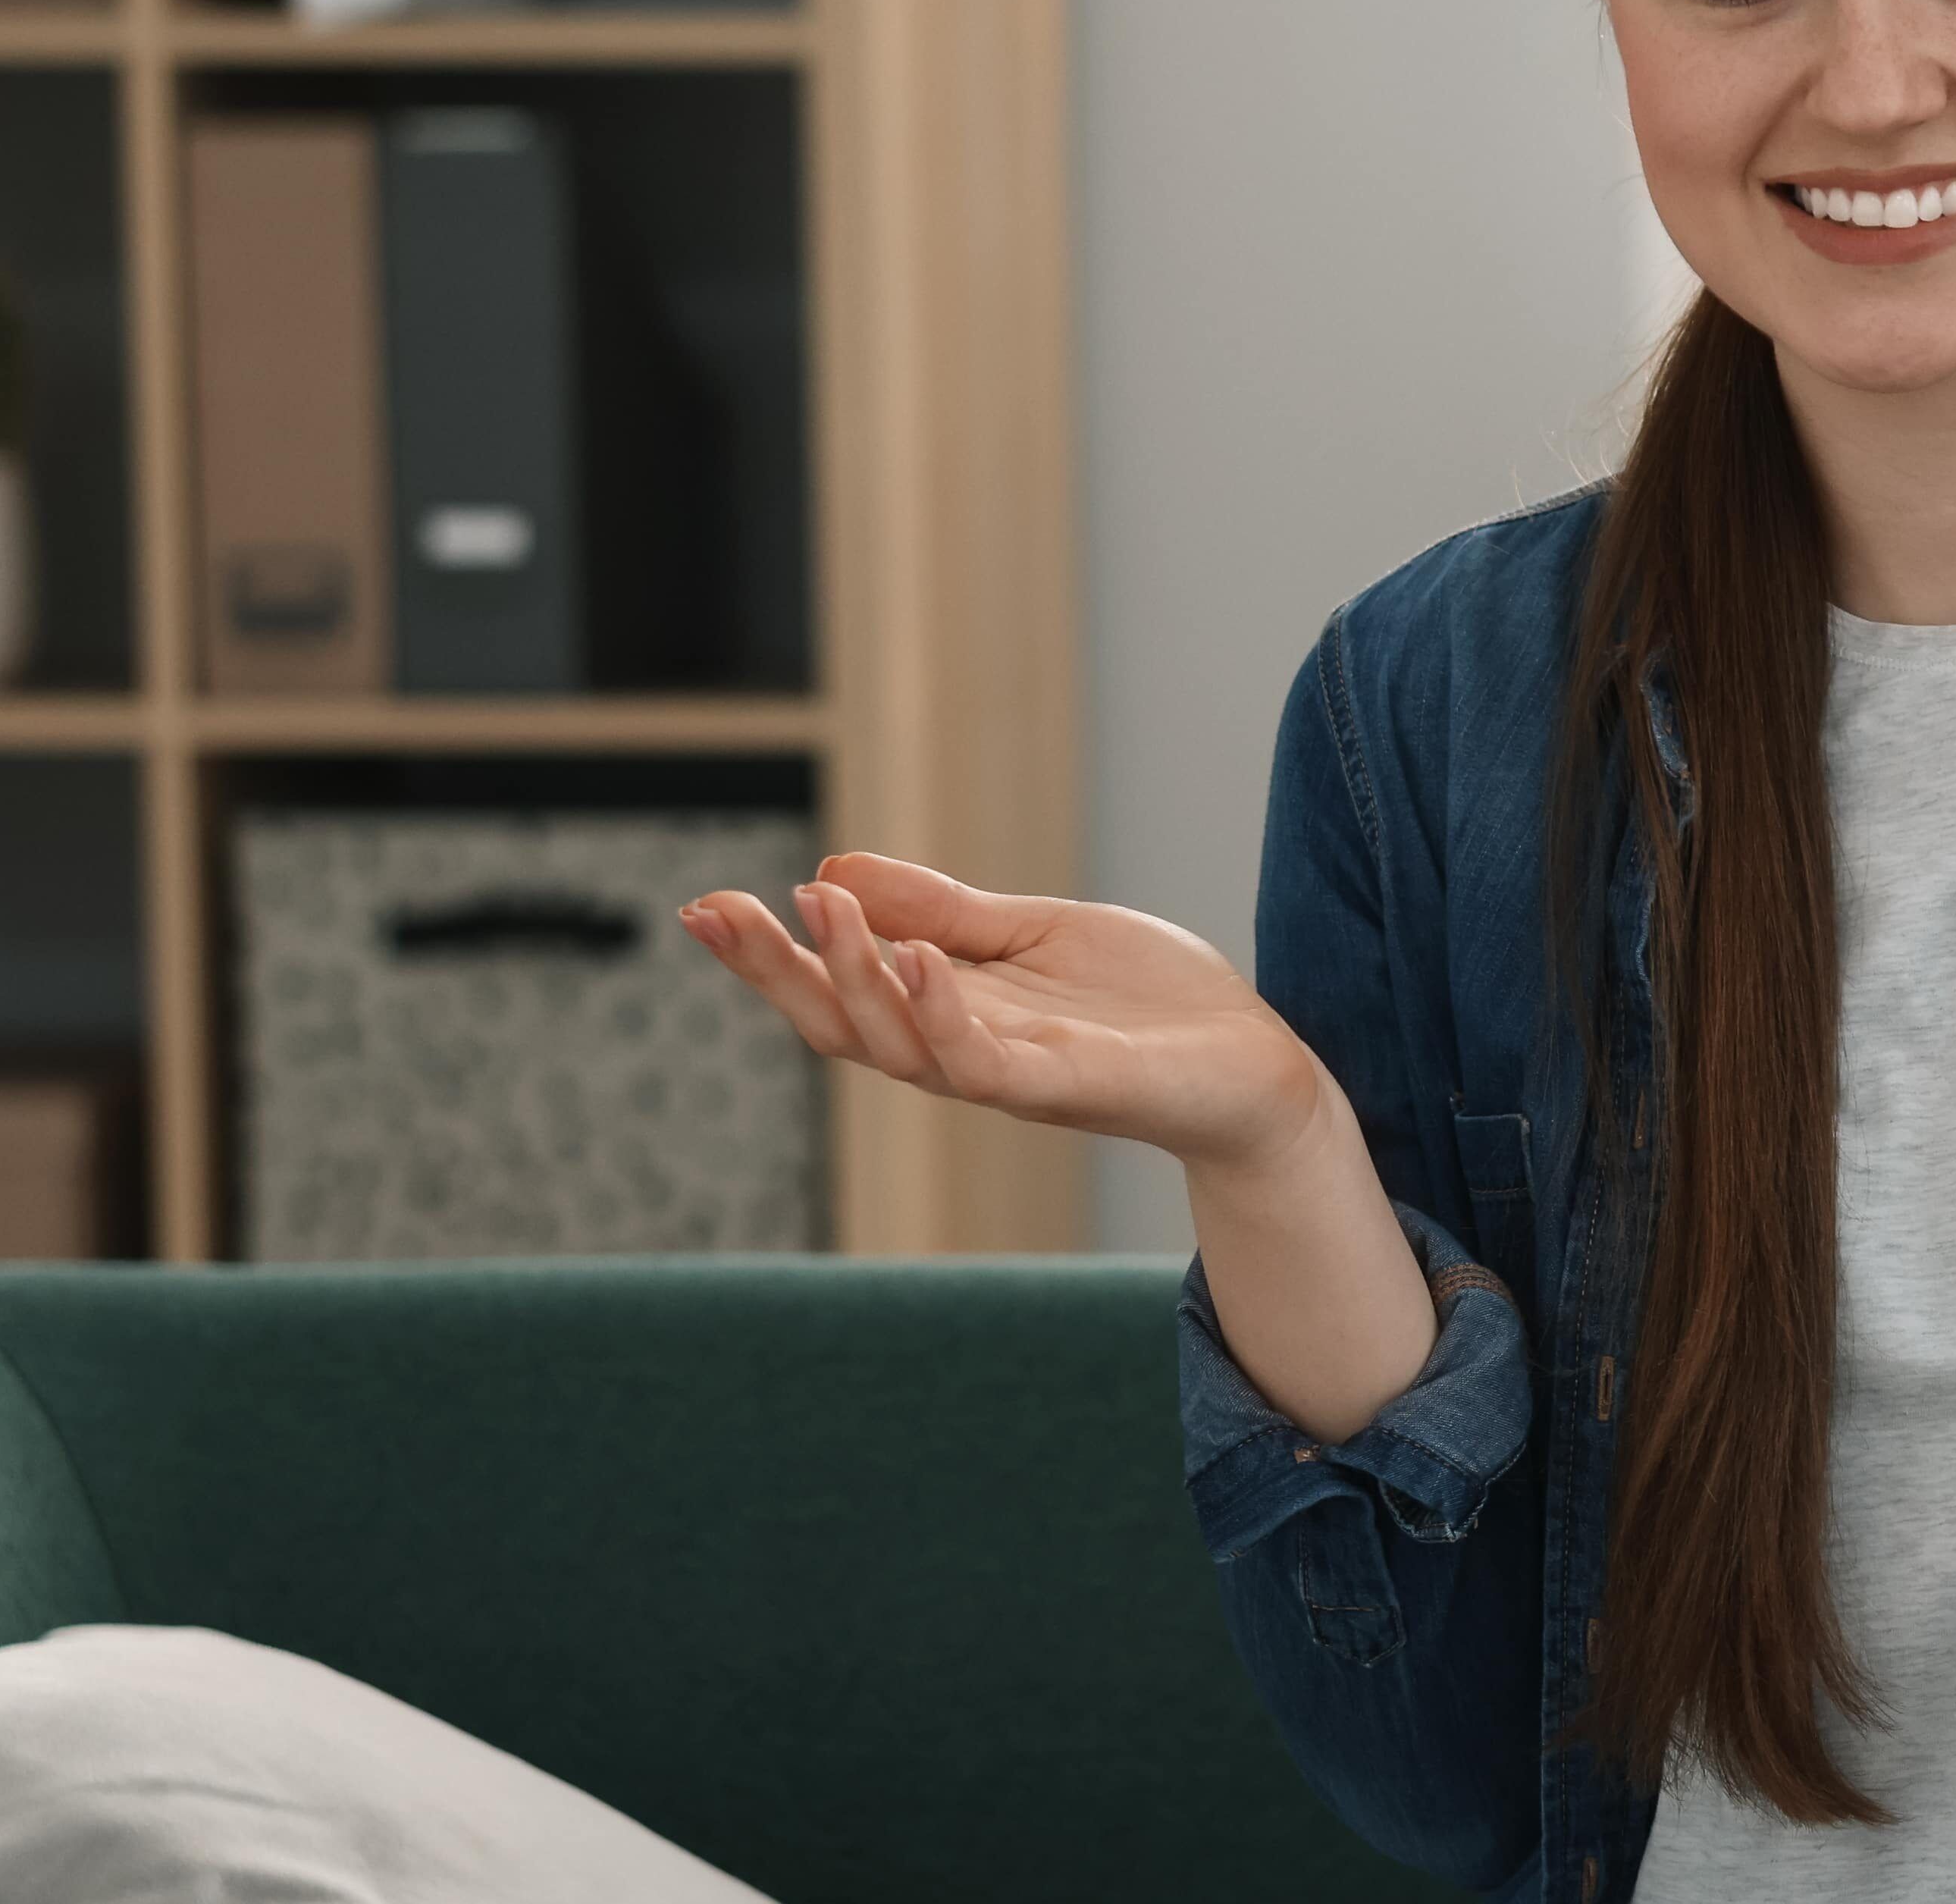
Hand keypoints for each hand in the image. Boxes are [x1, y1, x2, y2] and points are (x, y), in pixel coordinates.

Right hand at [680, 853, 1339, 1170]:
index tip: (704, 906)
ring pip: (898, 1042)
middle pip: (841, 1022)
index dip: (770, 954)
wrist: (1251, 1061)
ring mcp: (1009, 1075)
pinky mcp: (1063, 1085)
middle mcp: (961, 1052)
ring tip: (819, 907)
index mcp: (949, 1011)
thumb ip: (943, 911)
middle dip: (775, 971)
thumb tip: (835, 870)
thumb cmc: (1148, 1004)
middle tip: (719, 912)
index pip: (838, 987)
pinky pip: (981, 1060)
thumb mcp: (1034, 932)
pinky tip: (916, 959)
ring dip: (854, 975)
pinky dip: (942, 1011)